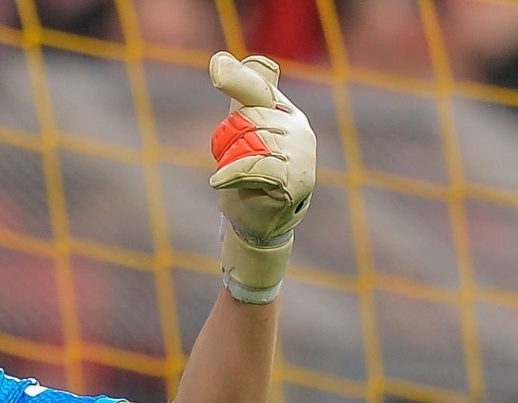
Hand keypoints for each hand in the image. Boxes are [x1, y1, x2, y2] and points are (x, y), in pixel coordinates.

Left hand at [208, 52, 315, 303]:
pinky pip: (255, 166)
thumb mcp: (240, 136)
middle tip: (229, 163)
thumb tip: (222, 62)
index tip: (216, 67)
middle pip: (249, 117)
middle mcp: (300, 130)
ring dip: (230, 161)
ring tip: (230, 177)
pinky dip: (232, 174)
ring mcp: (301, 155)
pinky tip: (218, 182)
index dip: (239, 78)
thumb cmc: (247, 180)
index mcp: (288, 115)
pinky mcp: (293, 179)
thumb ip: (239, 102)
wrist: (259, 225)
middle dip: (228, 140)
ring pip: (251, 141)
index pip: (260, 90)